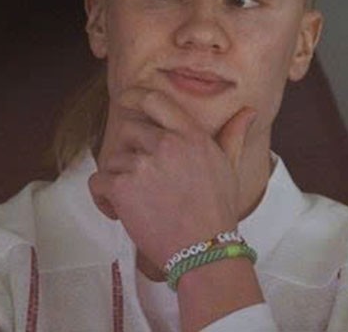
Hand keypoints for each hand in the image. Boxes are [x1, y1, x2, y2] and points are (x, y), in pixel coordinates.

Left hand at [88, 87, 255, 267]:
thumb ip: (233, 134)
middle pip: (128, 128)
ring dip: (119, 178)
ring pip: (113, 158)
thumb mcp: (229, 166)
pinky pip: (98, 182)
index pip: (154, 99)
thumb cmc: (217, 211)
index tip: (125, 100)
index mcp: (190, 135)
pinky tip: (119, 211)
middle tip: (139, 176)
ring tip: (137, 201)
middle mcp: (166, 144)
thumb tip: (248, 111)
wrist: (205, 250)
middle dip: (129, 151)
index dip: (134, 96)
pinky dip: (103, 197)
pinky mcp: (123, 187)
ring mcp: (143, 164)